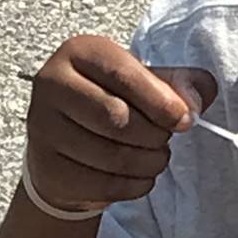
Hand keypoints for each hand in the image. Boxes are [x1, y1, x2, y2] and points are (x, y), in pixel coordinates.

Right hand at [26, 35, 216, 214]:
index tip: (184, 120)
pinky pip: (103, 184)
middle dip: (155, 135)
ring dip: (149, 163)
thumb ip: (180, 84)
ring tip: (155, 158)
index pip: (124, 73)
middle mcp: (52, 83)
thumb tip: (195, 103)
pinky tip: (139, 176)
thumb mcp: (146, 84)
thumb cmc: (113, 104)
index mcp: (80, 52)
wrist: (68, 146)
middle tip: (163, 140)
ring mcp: (43, 126)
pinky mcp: (47, 167)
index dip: (161, 101)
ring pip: (112, 155)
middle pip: (117, 117)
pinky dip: (134, 185)